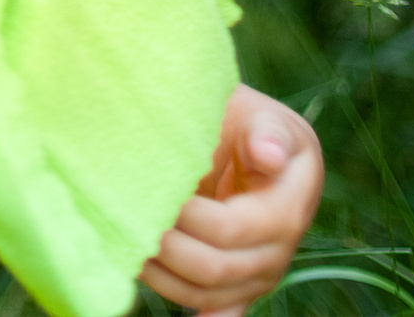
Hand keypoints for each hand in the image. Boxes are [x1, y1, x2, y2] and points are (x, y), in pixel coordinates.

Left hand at [140, 84, 322, 314]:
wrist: (249, 144)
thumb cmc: (248, 124)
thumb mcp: (261, 117)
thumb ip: (266, 133)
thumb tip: (269, 154)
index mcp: (288, 206)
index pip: (231, 229)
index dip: (187, 217)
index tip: (153, 191)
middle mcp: (278, 250)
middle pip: (214, 269)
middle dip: (165, 245)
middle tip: (127, 218)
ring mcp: (258, 274)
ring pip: (204, 294)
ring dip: (160, 273)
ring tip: (125, 241)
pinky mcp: (239, 287)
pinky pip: (211, 308)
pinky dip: (188, 310)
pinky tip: (169, 301)